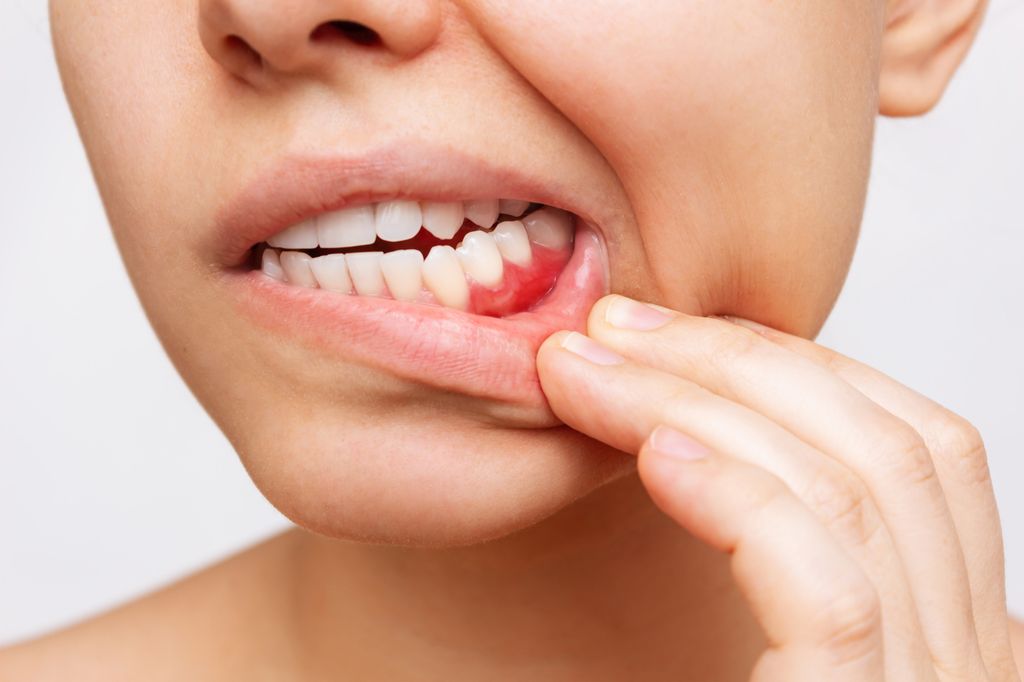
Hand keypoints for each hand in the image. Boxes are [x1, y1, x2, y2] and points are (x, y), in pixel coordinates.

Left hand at [536, 294, 1020, 680]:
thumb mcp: (780, 648)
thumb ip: (772, 558)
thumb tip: (686, 436)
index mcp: (955, 637)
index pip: (916, 451)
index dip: (798, 370)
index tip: (667, 337)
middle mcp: (972, 662)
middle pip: (889, 444)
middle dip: (741, 360)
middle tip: (612, 324)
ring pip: (857, 485)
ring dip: (705, 398)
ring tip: (587, 366)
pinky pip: (827, 582)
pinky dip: (736, 492)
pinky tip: (648, 448)